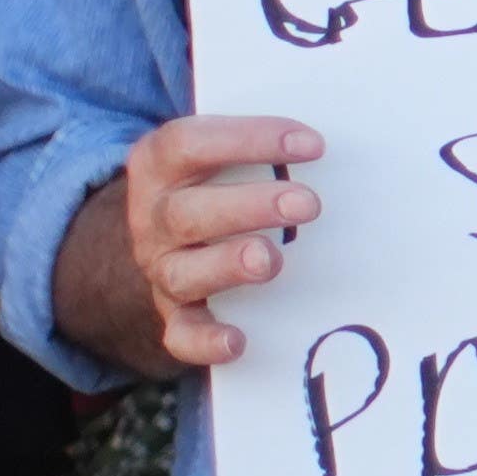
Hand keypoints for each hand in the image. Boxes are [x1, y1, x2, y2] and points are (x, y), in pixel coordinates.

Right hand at [115, 114, 323, 372]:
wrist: (154, 244)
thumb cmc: (209, 185)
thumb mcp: (212, 153)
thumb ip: (254, 141)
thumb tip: (322, 135)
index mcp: (158, 166)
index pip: (190, 143)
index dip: (249, 140)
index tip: (312, 145)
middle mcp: (153, 217)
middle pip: (188, 212)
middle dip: (249, 207)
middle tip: (308, 204)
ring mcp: (161, 267)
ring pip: (184, 271)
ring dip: (229, 265)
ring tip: (271, 260)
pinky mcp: (174, 314)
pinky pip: (181, 333)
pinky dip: (206, 340)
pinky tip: (238, 341)